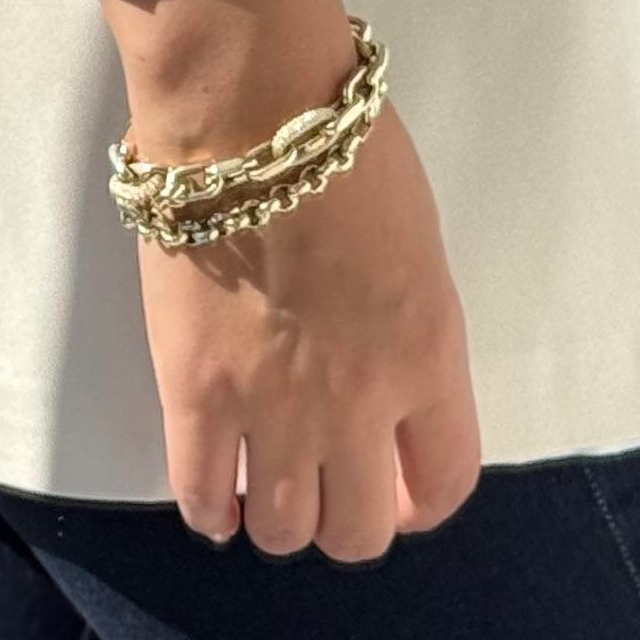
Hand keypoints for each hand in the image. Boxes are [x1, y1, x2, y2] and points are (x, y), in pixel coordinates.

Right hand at [135, 96, 483, 561]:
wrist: (250, 109)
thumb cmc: (345, 148)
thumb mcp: (418, 248)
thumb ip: (407, 328)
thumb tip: (379, 369)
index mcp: (427, 355)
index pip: (445, 482)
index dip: (420, 501)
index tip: (399, 488)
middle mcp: (358, 404)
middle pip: (359, 531)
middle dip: (348, 516)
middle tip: (328, 481)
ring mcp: (272, 407)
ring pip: (283, 531)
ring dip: (280, 516)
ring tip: (268, 480)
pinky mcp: (195, 394)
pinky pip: (200, 497)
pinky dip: (211, 511)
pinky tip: (217, 497)